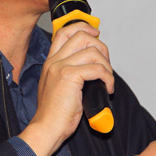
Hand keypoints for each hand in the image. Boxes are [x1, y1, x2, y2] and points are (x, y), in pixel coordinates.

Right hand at [19, 22, 114, 155]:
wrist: (46, 128)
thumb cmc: (54, 113)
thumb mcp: (57, 87)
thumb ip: (69, 73)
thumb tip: (91, 66)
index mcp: (50, 62)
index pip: (64, 32)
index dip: (83, 27)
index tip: (95, 33)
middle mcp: (54, 61)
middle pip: (81, 36)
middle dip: (101, 47)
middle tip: (105, 63)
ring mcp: (61, 67)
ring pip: (93, 51)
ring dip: (107, 65)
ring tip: (106, 79)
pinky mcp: (70, 77)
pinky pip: (98, 69)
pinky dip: (108, 78)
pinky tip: (107, 88)